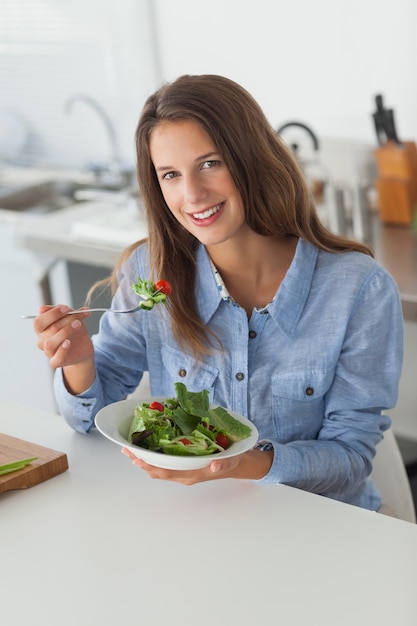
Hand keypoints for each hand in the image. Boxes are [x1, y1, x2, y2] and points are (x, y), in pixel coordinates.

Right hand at [33, 304, 92, 368]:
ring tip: (78, 325)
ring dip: (65, 332)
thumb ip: (59, 311)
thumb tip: (42, 308)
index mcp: (41, 328)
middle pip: (47, 330)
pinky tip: (68, 342)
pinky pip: (55, 359)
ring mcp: (48, 352)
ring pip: (50, 343)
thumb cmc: (73, 329)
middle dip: (64, 321)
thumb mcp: (70, 316)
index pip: (39, 321)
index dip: (52, 314)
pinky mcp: (56, 361)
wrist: (83, 346)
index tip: (66, 308)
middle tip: (76, 318)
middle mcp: (42, 340)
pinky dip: (62, 350)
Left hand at [121, 447, 272, 484]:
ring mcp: (183, 471)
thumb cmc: (232, 461)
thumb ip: (223, 464)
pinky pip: (165, 464)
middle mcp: (184, 474)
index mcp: (192, 474)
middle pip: (158, 471)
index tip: (137, 458)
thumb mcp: (231, 461)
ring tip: (131, 449)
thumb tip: (214, 465)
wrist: (237, 464)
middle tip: (126, 450)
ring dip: (144, 460)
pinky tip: (147, 448)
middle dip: (141, 462)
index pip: (167, 472)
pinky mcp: (184, 465)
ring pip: (159, 468)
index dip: (150, 466)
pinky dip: (153, 458)